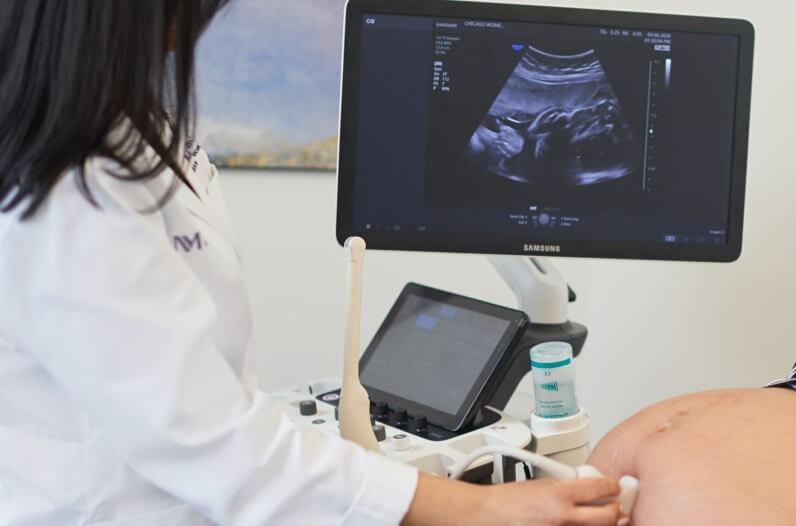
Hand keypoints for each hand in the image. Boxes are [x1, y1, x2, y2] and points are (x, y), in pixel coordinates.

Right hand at [480, 477, 623, 525]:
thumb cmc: (509, 499)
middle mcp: (562, 516)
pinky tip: (578, 523)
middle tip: (614, 506)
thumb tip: (588, 488)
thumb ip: (567, 486)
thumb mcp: (541, 482)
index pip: (600, 488)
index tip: (614, 487)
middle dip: (615, 510)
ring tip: (595, 516)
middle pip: (608, 516)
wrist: (490, 513)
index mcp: (559, 494)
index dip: (612, 486)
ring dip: (599, 522)